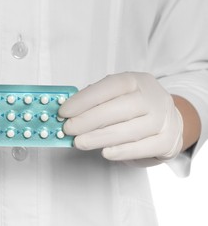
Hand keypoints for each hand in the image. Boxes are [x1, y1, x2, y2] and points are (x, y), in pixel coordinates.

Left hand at [58, 72, 182, 165]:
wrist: (170, 120)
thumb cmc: (135, 108)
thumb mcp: (117, 95)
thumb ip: (95, 101)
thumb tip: (68, 111)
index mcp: (136, 81)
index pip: (110, 87)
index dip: (84, 99)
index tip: (64, 111)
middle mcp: (152, 97)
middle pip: (119, 109)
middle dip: (88, 120)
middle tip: (68, 129)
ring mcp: (163, 119)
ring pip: (129, 130)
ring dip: (100, 138)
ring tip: (80, 142)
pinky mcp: (167, 141)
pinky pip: (143, 148)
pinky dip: (122, 151)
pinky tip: (105, 152)